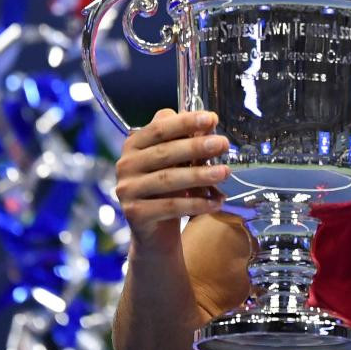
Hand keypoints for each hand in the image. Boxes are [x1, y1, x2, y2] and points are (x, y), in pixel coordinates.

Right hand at [114, 109, 229, 251]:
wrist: (155, 231)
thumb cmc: (169, 188)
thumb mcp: (176, 162)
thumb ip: (187, 141)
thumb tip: (210, 122)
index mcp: (134, 145)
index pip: (159, 128)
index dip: (184, 122)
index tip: (211, 118)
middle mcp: (126, 165)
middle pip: (164, 152)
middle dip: (196, 146)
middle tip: (223, 143)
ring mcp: (127, 190)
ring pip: (167, 179)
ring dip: (199, 175)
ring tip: (224, 172)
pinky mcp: (135, 214)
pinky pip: (170, 206)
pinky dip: (196, 204)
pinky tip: (216, 202)